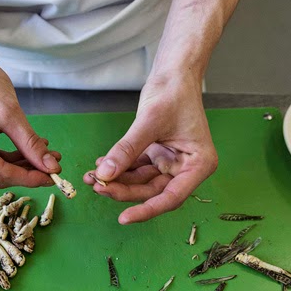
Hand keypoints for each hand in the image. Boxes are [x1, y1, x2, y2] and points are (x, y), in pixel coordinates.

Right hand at [0, 55, 60, 187]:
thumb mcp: (10, 113)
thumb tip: (50, 167)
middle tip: (53, 166)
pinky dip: (11, 160)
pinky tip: (29, 152)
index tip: (52, 177)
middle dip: (26, 173)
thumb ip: (30, 143)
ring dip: (21, 167)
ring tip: (46, 156)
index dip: (28, 177)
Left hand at [84, 73, 217, 223]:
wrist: (173, 72)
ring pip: (140, 182)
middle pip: (151, 191)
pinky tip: (101, 164)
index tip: (124, 218)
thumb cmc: (173, 92)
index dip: (147, 210)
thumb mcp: (149, 122)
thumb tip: (105, 175)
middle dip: (123, 190)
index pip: (171, 197)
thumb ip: (127, 150)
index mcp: (198, 165)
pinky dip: (119, 167)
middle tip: (98, 185)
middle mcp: (186, 168)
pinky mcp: (156, 155)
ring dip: (117, 180)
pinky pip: (135, 168)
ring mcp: (170, 162)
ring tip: (92, 176)